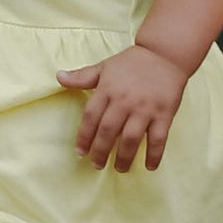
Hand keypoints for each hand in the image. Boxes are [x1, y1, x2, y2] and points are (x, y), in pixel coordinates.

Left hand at [56, 46, 188, 171]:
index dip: (84, 137)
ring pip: (131, 138)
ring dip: (124, 157)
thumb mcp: (104, 67)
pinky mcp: (164, 114)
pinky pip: (159, 139)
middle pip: (108, 131)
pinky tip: (149, 167)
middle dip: (101, 151)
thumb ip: (82, 77)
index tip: (80, 152)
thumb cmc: (132, 63)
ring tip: (119, 168)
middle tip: (97, 165)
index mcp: (107, 89)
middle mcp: (124, 101)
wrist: (165, 54)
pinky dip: (154, 155)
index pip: (90, 118)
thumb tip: (58, 76)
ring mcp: (145, 109)